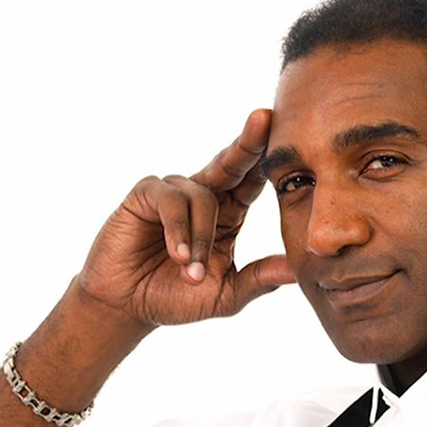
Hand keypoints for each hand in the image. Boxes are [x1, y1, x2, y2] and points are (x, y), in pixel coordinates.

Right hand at [78, 109, 294, 327]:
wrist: (129, 306)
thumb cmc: (177, 297)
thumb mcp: (226, 295)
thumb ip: (260, 279)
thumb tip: (297, 271)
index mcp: (230, 212)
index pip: (254, 180)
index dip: (268, 159)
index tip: (294, 139)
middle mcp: (204, 194)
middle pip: (232, 162)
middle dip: (249, 142)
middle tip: (264, 119)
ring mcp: (174, 191)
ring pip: (202, 196)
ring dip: (201, 238)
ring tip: (191, 274)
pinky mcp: (146, 194)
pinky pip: (171, 201)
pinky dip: (179, 230)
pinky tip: (179, 255)